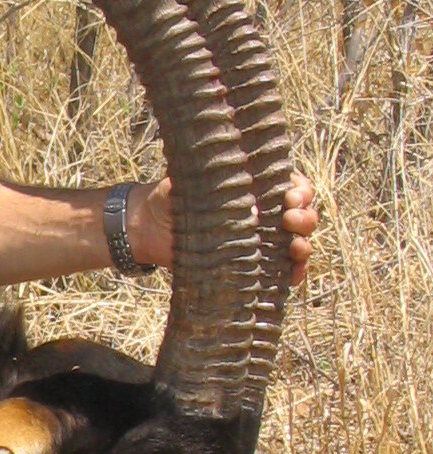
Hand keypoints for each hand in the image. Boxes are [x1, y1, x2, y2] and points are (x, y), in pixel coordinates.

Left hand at [129, 172, 317, 285]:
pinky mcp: (252, 264)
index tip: (289, 196)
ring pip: (298, 242)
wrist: (149, 228)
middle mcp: (264, 212)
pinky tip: (292, 273)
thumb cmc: (171, 196)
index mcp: (257, 187)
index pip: (294, 185)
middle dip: (304, 216)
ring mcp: (261, 240)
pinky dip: (293, 273)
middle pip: (303, 214)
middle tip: (288, 218)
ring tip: (294, 247)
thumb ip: (212, 181)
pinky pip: (281, 271)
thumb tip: (245, 200)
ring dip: (303, 245)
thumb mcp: (190, 180)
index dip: (300, 191)